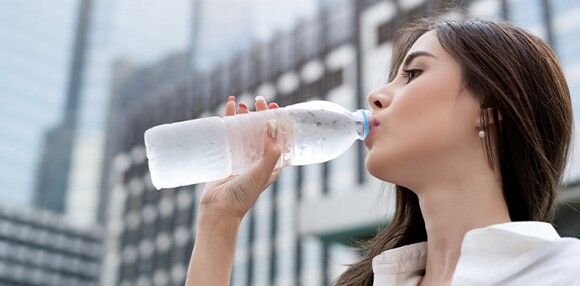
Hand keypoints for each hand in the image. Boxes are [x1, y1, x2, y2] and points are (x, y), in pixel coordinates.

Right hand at [198, 96, 281, 222]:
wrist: (219, 210)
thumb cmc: (244, 195)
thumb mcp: (262, 172)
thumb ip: (271, 151)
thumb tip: (272, 125)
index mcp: (272, 163)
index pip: (278, 137)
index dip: (278, 121)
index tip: (275, 106)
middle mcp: (258, 159)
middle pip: (261, 131)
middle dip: (260, 114)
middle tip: (258, 100)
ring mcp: (241, 157)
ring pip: (244, 131)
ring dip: (244, 116)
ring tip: (241, 103)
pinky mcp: (226, 158)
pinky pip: (228, 136)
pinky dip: (228, 122)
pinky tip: (226, 111)